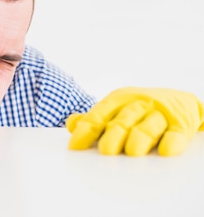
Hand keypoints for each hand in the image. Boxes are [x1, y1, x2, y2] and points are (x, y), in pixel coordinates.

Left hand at [66, 87, 203, 155]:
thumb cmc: (139, 108)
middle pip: (123, 120)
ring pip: (148, 125)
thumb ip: (94, 118)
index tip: (74, 147)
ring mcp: (160, 113)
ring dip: (140, 137)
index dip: (86, 131)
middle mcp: (138, 104)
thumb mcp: (116, 107)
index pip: (98, 115)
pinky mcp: (181, 124)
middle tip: (105, 151)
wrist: (180, 100)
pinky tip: (166, 150)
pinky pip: (177, 133)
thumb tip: (71, 125)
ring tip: (132, 152)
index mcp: (118, 100)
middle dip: (113, 135)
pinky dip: (172, 141)